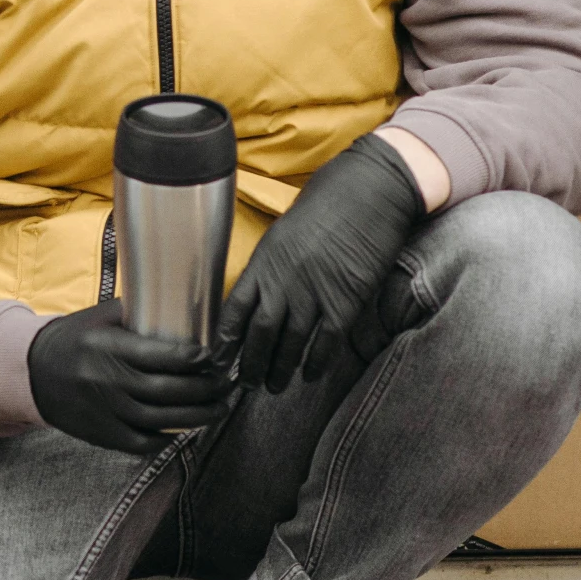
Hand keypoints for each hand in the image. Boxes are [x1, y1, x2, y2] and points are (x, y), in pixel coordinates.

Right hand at [27, 301, 234, 453]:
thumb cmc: (73, 340)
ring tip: (219, 408)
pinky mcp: (101, 434)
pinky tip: (185, 429)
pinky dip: (168, 438)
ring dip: (197, 417)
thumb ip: (133, 312)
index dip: (192, 358)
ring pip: (161, 419)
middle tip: (226, 383)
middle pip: (167, 390)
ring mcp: (104, 410)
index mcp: (107, 347)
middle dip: (204, 389)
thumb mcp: (98, 318)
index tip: (211, 356)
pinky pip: (142, 442)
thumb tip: (177, 303)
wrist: (31, 372)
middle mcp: (106, 380)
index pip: (159, 355)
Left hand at [216, 132, 426, 392]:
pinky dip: (317, 361)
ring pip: (290, 342)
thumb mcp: (283, 234)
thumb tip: (258, 293)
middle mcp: (284, 281)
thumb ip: (270, 266)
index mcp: (263, 262)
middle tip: (244, 384)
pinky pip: (326, 341)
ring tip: (273, 387)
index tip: (215, 360)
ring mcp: (315, 292)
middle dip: (250, 363)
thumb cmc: (324, 207)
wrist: (366, 193)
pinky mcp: (346, 300)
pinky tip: (311, 374)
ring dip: (280, 369)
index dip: (223, 340)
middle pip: (259, 333)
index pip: (234, 310)